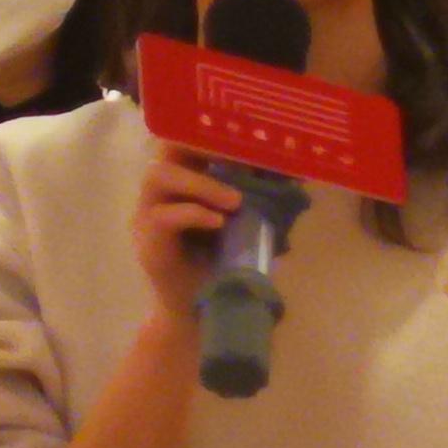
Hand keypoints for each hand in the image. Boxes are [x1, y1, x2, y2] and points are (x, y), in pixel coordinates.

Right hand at [133, 144, 249, 330]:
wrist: (204, 317)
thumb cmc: (226, 267)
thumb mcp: (251, 227)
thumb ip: (265, 201)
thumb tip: (299, 175)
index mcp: (187, 180)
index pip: (191, 139)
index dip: (213, 129)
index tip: (246, 130)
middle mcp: (163, 191)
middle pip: (167, 147)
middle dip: (199, 144)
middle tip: (237, 157)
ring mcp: (149, 215)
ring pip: (160, 176)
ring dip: (201, 183)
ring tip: (234, 201)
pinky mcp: (148, 243)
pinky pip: (164, 217)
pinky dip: (194, 214)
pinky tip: (219, 222)